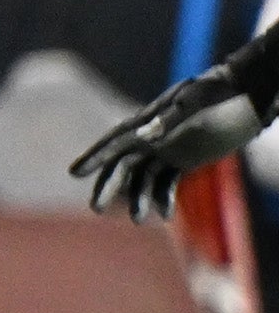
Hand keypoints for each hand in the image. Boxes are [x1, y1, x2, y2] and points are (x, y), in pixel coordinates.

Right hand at [72, 66, 268, 219]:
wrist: (239, 93)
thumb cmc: (214, 93)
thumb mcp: (192, 103)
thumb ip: (168, 120)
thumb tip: (144, 136)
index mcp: (145, 121)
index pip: (114, 142)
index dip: (93, 158)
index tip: (74, 173)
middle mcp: (149, 137)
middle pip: (122, 165)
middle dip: (108, 187)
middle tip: (95, 209)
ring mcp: (165, 149)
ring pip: (143, 177)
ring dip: (138, 197)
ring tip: (137, 219)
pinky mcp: (181, 159)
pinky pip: (166, 181)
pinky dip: (163, 197)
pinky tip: (165, 216)